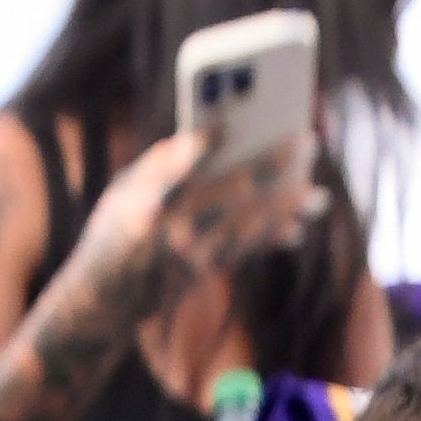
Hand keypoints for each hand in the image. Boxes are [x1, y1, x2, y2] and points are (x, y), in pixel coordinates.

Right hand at [76, 126, 322, 293]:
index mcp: (145, 197)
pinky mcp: (201, 270)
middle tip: (308, 141)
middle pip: (233, 189)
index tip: (231, 123)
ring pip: (249, 223)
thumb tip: (211, 135)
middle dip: (275, 162)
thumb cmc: (115, 229)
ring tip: (317, 194)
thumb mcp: (124, 189)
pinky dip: (273, 237)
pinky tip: (299, 225)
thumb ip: (164, 162)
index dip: (204, 144)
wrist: (103, 297)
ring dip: (288, 207)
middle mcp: (170, 226)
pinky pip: (245, 250)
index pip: (179, 165)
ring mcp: (188, 252)